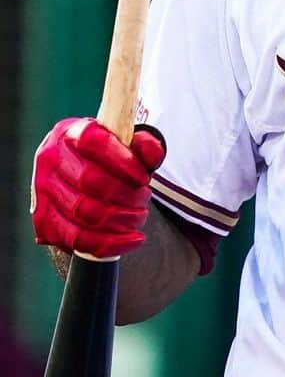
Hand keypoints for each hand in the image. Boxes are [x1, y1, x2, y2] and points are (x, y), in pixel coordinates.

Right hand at [31, 117, 165, 259]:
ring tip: (139, 217)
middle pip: (91, 182)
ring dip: (121, 220)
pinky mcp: (44, 220)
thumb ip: (145, 145)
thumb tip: (150, 154)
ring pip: (84, 213)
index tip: (144, 178)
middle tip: (145, 198)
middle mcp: (50, 159)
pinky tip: (130, 240)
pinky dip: (109, 244)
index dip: (125, 162)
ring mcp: (42, 191)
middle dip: (127, 195)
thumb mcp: (128, 144)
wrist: (79, 174)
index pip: (96, 143)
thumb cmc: (108, 158)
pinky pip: (77, 239)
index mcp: (71, 132)